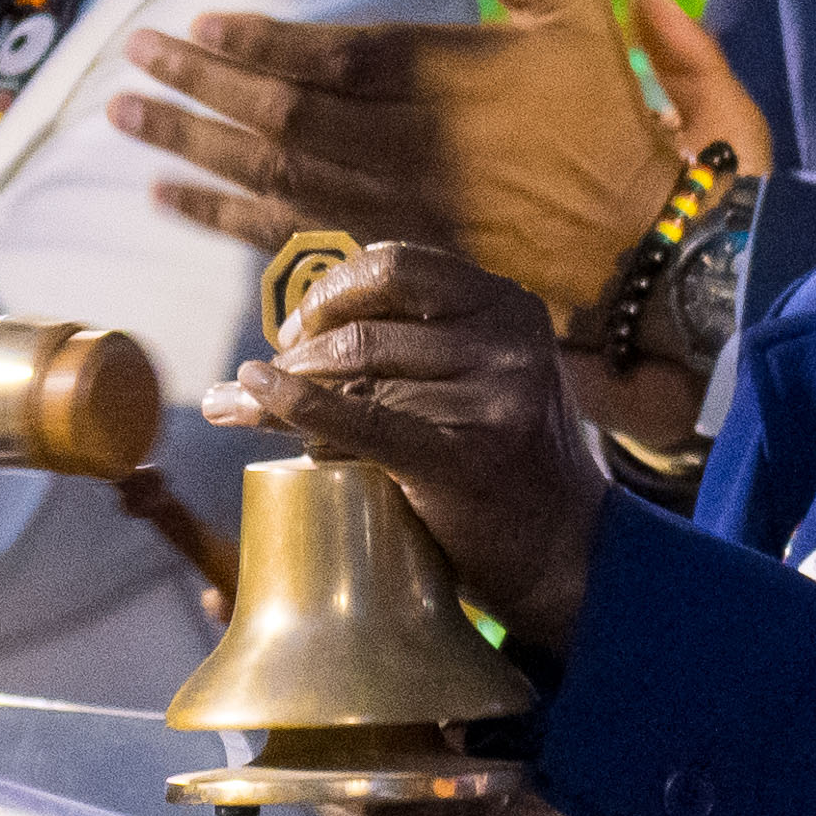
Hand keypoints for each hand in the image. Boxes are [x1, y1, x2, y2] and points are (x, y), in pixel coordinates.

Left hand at [116, 0, 751, 329]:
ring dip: (192, 145)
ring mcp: (395, 205)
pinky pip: (290, 234)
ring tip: (125, 119)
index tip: (200, 26)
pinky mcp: (390, 248)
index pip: (334, 58)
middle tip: (134, 59)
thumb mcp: (569, 4)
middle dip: (200, 87)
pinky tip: (171, 196)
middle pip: (283, 115)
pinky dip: (224, 215)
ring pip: (272, 174)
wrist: (638, 236)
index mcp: (450, 78)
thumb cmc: (604, 110)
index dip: (261, 44)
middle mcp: (411, 145)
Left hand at [226, 240, 614, 649]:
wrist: (563, 548)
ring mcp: (492, 401)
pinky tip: (252, 393)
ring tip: (252, 405)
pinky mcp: (465, 460)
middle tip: (271, 375)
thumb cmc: (503, 457)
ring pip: (358, 374)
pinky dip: (296, 404)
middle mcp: (507, 345)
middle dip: (301, 347)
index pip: (396, 267)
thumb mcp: (487, 373)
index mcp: (509, 307)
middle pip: (367, 327)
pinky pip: (362, 423)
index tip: (300, 327)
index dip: (333, 290)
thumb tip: (293, 322)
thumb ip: (423, 338)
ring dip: (290, 388)